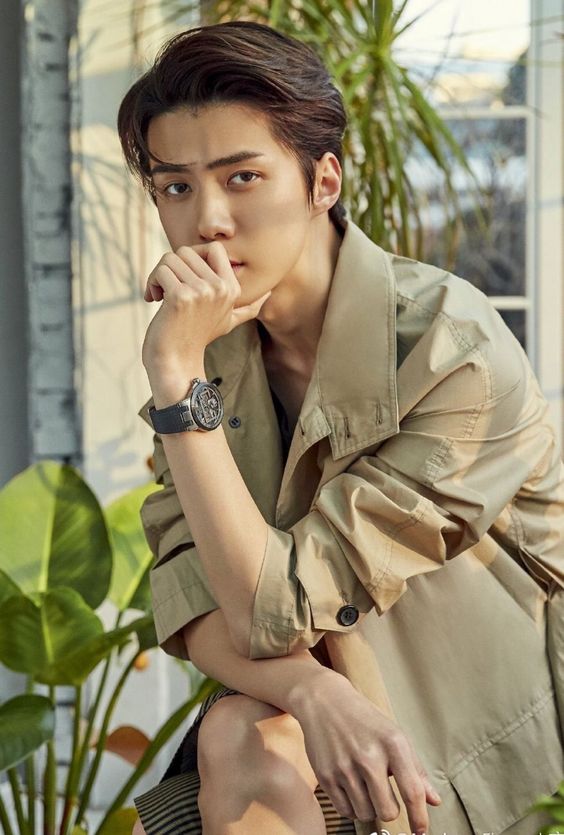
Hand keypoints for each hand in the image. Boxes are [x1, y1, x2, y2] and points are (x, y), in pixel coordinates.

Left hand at [141, 241, 270, 377]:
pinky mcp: (181, 297)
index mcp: (232, 288)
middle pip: (186, 251)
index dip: (194, 255)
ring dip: (158, 275)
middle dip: (171, 267)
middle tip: (167, 287)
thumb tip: (269, 294)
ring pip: (170, 258)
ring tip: (160, 294)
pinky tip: (153, 300)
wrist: (177, 363)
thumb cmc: (197, 339)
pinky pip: (160, 271)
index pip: (214, 248)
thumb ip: (248, 307)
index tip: (185, 275)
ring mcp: (201, 292)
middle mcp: (220, 288)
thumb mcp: (228, 321)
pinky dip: (151, 283)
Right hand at [289, 672, 440, 833]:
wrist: (324, 701)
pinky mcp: (325, 776)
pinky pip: (345, 811)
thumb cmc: (362, 718)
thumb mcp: (394, 735)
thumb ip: (415, 769)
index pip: (412, 791)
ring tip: (364, 786)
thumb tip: (433, 800)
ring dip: (369, 807)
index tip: (421, 830)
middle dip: (389, 809)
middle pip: (388, 811)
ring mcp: (345, 767)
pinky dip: (351, 807)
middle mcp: (369, 756)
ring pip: (366, 814)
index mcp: (392, 743)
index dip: (419, 817)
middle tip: (383, 793)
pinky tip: (351, 788)